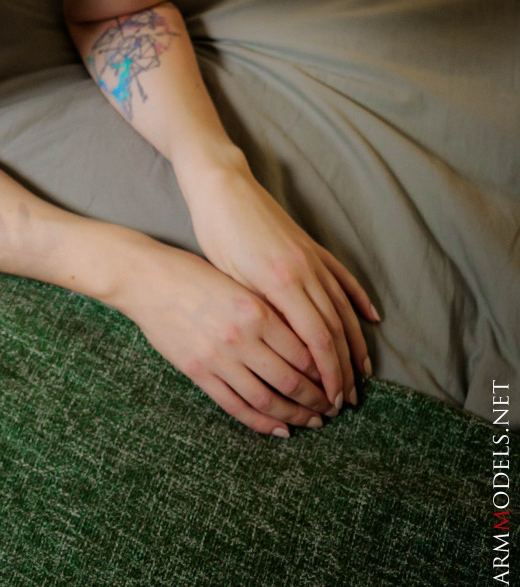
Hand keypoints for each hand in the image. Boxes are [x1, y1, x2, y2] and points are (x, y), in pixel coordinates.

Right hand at [121, 241, 334, 434]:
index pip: (305, 352)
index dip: (327, 373)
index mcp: (256, 310)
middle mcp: (241, 337)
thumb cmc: (192, 273)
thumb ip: (267, 312)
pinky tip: (278, 428)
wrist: (145, 279)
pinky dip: (261, 422)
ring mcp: (218, 358)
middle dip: (317, 399)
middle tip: (333, 408)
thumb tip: (303, 343)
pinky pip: (235, 406)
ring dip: (295, 415)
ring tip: (312, 421)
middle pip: (292, 380)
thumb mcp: (238, 283)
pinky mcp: (198, 372)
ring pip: (267, 399)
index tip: (338, 382)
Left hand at [186, 159, 378, 410]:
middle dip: (344, 368)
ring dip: (355, 343)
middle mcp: (305, 271)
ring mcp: (312, 257)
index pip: (318, 340)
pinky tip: (371, 318)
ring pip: (343, 307)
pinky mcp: (311, 246)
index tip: (333, 400)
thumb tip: (288, 351)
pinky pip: (342, 277)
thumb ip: (262, 313)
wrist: (222, 186)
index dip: (329, 374)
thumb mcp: (231, 279)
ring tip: (362, 372)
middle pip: (335, 329)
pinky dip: (358, 299)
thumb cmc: (216, 233)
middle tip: (348, 400)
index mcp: (282, 282)